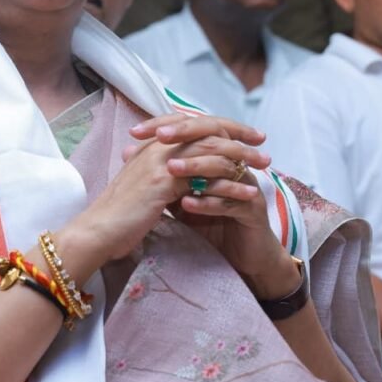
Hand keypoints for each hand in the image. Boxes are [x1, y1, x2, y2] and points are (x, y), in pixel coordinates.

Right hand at [63, 115, 266, 274]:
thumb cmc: (120, 214)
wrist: (99, 231)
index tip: (245, 135)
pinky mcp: (165, 183)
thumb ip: (161, 174)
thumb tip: (183, 174)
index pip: (193, 125)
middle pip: (207, 132)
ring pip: (211, 152)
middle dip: (239, 139)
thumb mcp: (143, 186)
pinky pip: (207, 179)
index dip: (221, 126)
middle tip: (263, 148)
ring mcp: (161, 163)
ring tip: (265, 168)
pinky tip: (249, 194)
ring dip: (242, 159)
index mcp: (152, 146)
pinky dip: (231, 186)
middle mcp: (158, 148)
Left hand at [130, 114, 298, 297]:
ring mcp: (247, 185)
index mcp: (219, 154)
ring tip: (170, 168)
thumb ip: (160, 172)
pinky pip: (231, 201)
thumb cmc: (208, 221)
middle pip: (214, 136)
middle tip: (160, 137)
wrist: (239, 256)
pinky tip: (186, 204)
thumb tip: (127, 149)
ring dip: (196, 166)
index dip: (166, 125)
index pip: (193, 127)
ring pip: (223, 167)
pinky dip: (208, 202)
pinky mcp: (254, 211)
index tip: (135, 131)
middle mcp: (235, 163)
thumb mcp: (178, 192)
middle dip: (185, 134)